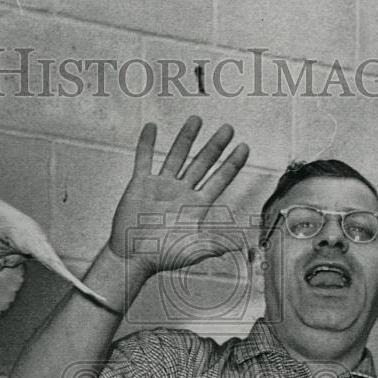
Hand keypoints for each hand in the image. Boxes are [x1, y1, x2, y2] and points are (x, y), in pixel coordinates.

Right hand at [108, 116, 249, 278]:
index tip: (244, 147)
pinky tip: (152, 127)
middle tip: (228, 128)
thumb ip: (219, 243)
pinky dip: (146, 143)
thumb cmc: (162, 257)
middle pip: (202, 163)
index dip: (232, 164)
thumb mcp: (195, 250)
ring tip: (197, 119)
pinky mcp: (140, 184)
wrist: (133, 258)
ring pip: (176, 156)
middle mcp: (181, 192)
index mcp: (196, 206)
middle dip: (216, 146)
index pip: (219, 180)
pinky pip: (143, 159)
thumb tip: (244, 243)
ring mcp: (161, 186)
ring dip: (186, 138)